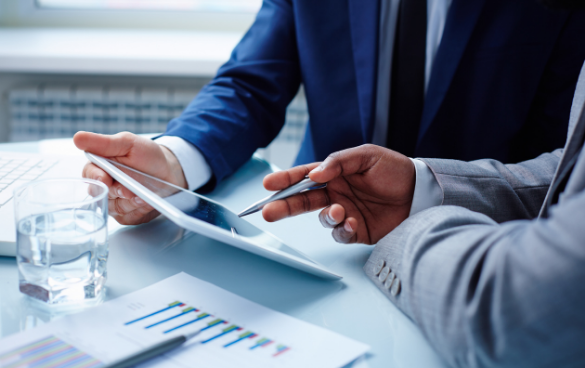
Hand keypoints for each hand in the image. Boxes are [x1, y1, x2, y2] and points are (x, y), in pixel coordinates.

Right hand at [73, 131, 187, 224]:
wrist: (170, 171)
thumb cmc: (148, 155)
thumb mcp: (128, 143)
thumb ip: (103, 143)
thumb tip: (77, 137)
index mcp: (100, 166)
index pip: (89, 175)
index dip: (96, 178)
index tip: (105, 179)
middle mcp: (104, 186)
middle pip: (100, 195)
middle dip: (117, 192)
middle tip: (130, 190)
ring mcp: (114, 202)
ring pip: (114, 208)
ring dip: (131, 202)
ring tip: (144, 195)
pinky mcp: (126, 215)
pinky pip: (127, 217)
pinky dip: (138, 210)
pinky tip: (147, 202)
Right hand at [262, 144, 414, 244]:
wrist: (421, 192)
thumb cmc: (395, 169)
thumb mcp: (367, 155)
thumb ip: (339, 162)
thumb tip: (314, 175)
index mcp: (334, 174)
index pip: (304, 177)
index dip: (285, 180)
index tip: (269, 185)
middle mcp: (336, 194)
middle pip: (303, 201)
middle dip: (283, 206)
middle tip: (268, 211)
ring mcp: (345, 212)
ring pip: (322, 219)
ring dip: (326, 216)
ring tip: (338, 211)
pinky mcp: (357, 230)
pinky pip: (341, 233)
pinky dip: (343, 229)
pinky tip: (352, 222)